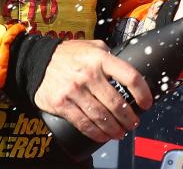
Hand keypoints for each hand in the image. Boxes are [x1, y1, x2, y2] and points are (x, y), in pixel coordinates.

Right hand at [34, 39, 151, 142]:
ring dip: (115, 129)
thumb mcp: (90, 46)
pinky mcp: (62, 104)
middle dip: (129, 118)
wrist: (36, 61)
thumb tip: (127, 65)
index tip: (146, 103)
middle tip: (133, 123)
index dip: (143, 93)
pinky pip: (84, 124)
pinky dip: (97, 134)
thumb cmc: (67, 54)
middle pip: (118, 103)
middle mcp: (88, 74)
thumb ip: (108, 54)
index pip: (130, 76)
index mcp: (99, 58)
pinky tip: (103, 136)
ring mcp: (74, 90)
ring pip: (102, 117)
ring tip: (120, 132)